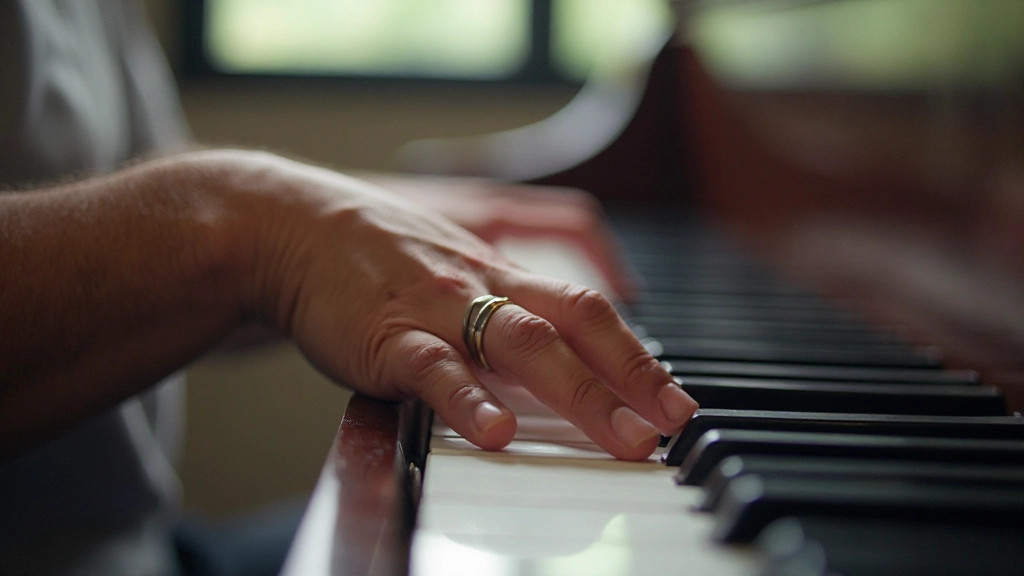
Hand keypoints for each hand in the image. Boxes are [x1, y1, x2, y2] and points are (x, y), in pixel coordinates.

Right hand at [225, 152, 696, 459]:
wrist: (289, 228)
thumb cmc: (371, 252)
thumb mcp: (447, 260)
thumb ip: (495, 296)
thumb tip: (546, 341)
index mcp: (498, 272)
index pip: (586, 308)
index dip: (636, 353)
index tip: (671, 396)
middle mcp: (481, 284)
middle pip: (576, 322)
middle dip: (632, 374)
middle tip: (672, 422)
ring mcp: (437, 308)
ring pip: (522, 344)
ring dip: (582, 393)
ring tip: (624, 438)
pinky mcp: (386, 336)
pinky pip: (436, 369)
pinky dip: (471, 401)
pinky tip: (499, 434)